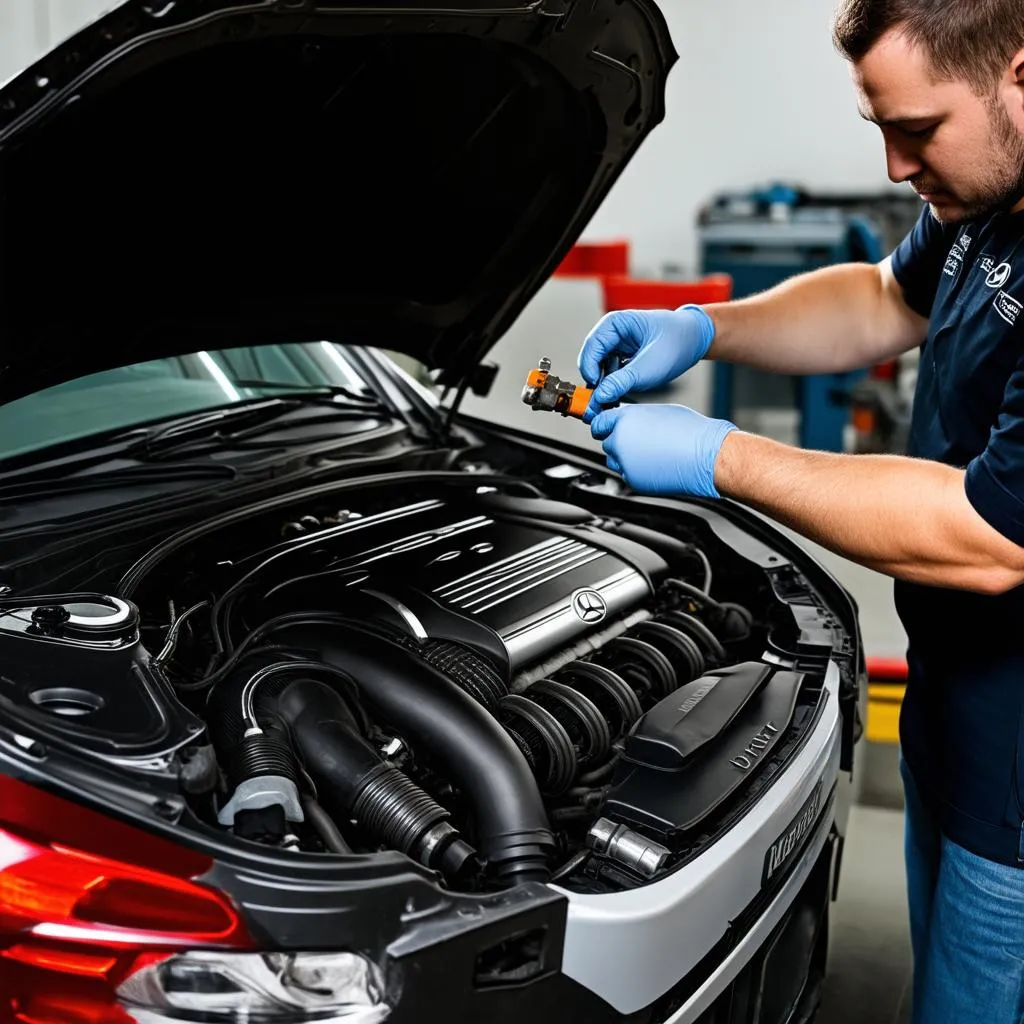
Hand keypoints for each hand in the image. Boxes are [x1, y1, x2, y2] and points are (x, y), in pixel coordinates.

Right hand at [577, 305, 715, 422]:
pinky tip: (620, 394)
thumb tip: (600, 396)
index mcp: (615, 323)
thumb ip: (622, 382)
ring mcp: (616, 345)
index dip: (589, 369)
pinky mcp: (622, 357)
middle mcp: (612, 333)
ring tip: (613, 399)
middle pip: (592, 359)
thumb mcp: (649, 367)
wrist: (695, 340)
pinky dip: (613, 384)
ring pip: (600, 368)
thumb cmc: (677, 342)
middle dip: (596, 380)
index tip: (596, 388)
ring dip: (605, 384)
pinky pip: (610, 373)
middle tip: (600, 401)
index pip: (592, 347)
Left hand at [590, 404, 736, 497]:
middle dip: (618, 441)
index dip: (604, 425)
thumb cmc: (690, 432)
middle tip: (638, 442)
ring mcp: (625, 462)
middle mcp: (620, 440)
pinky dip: (635, 470)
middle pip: (607, 442)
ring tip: (648, 453)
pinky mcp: (633, 480)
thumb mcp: (659, 412)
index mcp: (626, 418)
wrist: (706, 457)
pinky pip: (626, 474)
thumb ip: (636, 416)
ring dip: (624, 457)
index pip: (600, 422)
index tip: (606, 428)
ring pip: (614, 460)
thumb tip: (627, 419)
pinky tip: (654, 464)